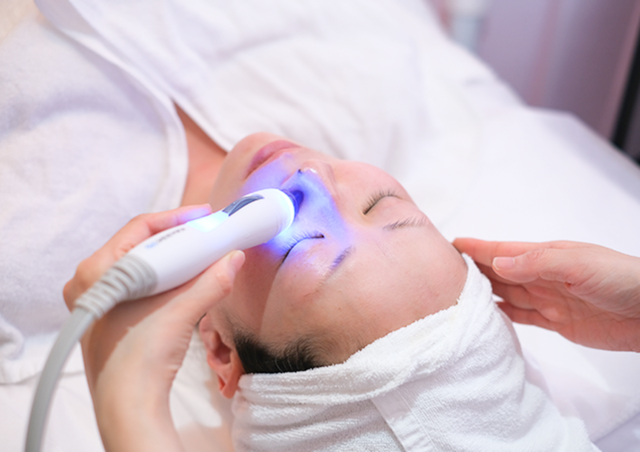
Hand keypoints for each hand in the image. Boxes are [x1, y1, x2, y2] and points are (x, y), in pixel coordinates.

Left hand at [64, 206, 244, 451]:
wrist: (129, 406)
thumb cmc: (141, 357)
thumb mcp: (180, 311)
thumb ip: (212, 280)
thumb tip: (235, 257)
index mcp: (96, 272)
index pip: (140, 228)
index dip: (177, 219)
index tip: (206, 216)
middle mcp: (91, 282)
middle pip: (141, 245)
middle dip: (179, 238)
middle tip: (208, 233)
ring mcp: (100, 300)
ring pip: (144, 264)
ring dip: (176, 258)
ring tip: (203, 253)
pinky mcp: (111, 316)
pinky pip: (142, 282)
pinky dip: (167, 277)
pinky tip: (188, 278)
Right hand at [453, 239, 639, 352]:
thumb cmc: (620, 279)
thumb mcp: (578, 264)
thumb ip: (537, 262)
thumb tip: (497, 262)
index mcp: (545, 256)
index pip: (502, 251)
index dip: (476, 248)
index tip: (448, 244)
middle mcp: (541, 275)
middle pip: (499, 272)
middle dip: (472, 269)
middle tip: (441, 271)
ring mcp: (548, 299)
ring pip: (506, 294)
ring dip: (483, 294)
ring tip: (454, 296)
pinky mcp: (556, 322)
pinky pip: (522, 317)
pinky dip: (502, 316)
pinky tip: (485, 317)